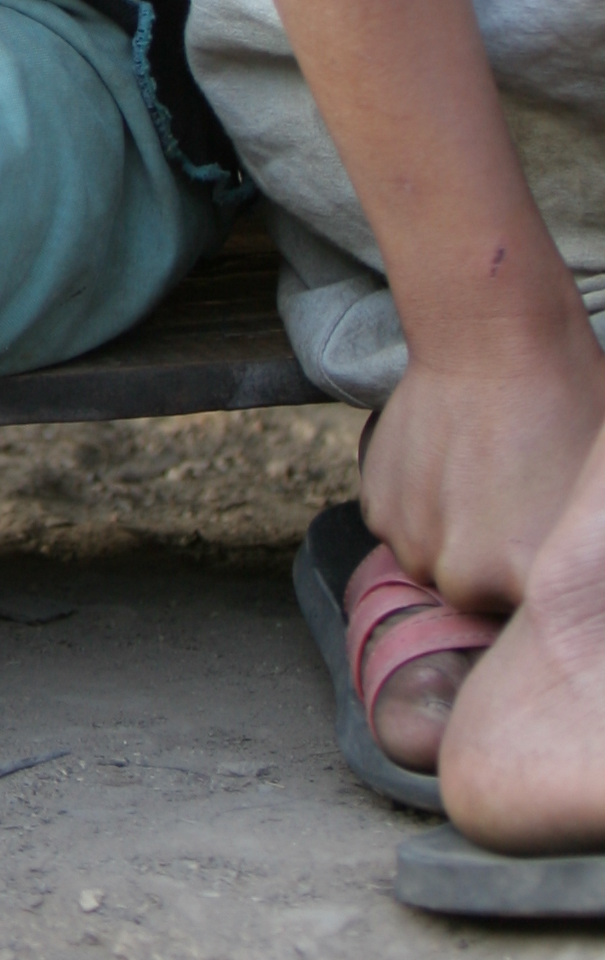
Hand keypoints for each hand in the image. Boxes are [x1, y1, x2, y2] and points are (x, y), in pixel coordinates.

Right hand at [358, 319, 604, 611]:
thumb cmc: (567, 409)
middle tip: (515, 507)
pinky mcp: (376, 507)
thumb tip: (572, 585)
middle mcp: (459, 578)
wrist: (492, 343)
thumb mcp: (594, 500)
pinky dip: (419, 506)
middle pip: (477, 597)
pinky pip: (401, 528)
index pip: (534, 616)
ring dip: (451, 536)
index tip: (546, 541)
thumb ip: (571, 557)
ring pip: (433, 562)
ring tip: (480, 478)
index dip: (541, 578)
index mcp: (524, 582)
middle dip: (492, 565)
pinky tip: (448, 463)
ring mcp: (411, 542)